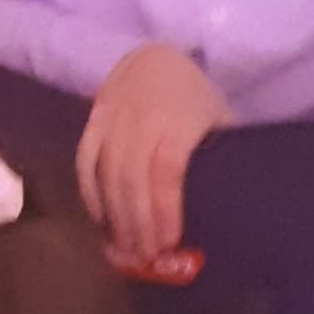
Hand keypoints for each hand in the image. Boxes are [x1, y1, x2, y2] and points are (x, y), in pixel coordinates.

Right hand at [77, 45, 231, 265]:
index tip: (170, 240)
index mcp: (179, 118)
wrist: (154, 57)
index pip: (166, 169)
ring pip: (108, 175)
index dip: (165, 208)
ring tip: (126, 249)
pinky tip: (102, 222)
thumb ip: (220, 156)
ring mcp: (113, 118)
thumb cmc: (193, 96)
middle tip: (147, 256)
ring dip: (115, 217)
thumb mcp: (217, 118)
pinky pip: (85, 162)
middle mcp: (142, 118)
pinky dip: (91, 195)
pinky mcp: (92, 121)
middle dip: (139, 223)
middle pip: (134, 178)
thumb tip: (228, 209)